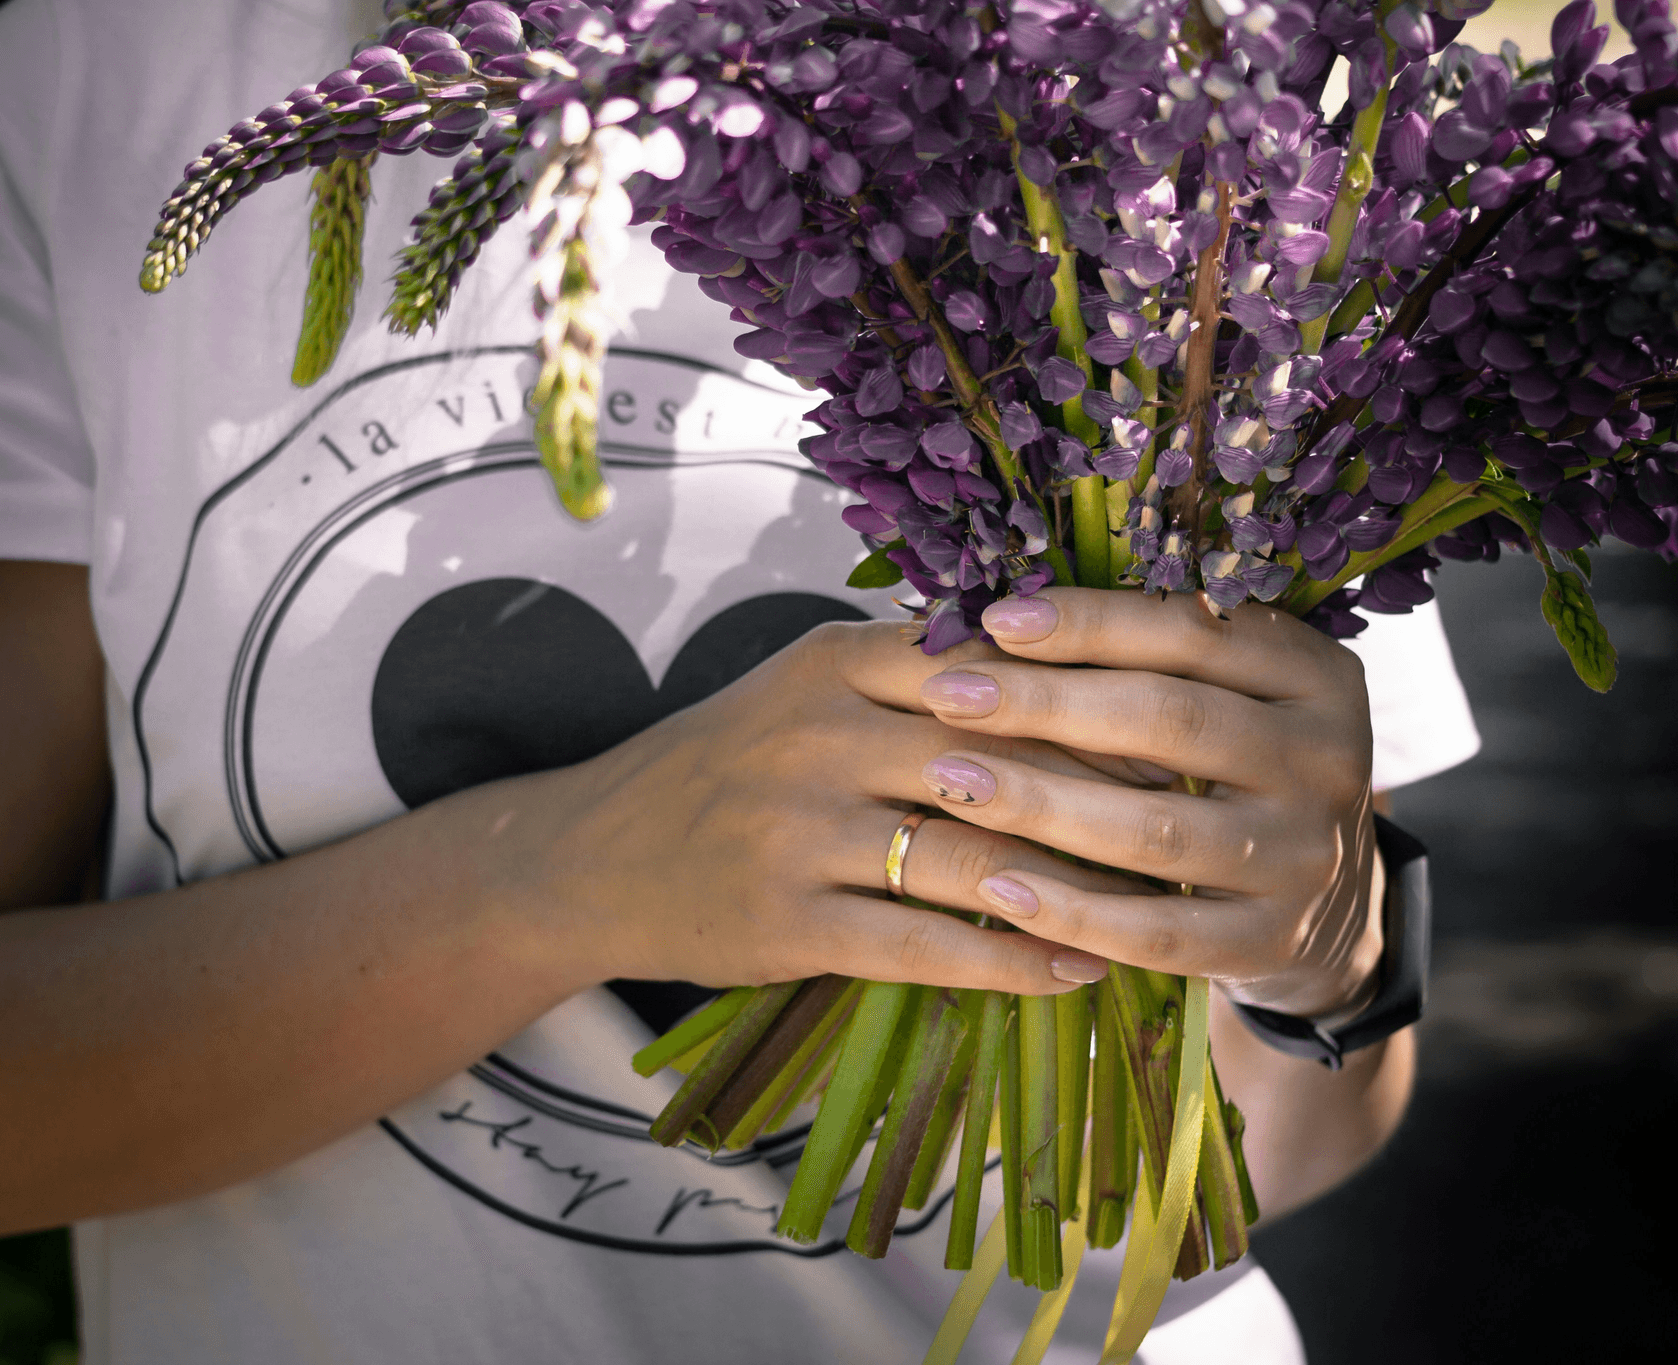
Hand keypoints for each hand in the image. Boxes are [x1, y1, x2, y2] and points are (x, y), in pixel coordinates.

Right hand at [490, 621, 1135, 994]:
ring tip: (1164, 903)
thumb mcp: (803, 689)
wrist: (592, 855)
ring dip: (1082, 886)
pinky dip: (1015, 959)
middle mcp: (820, 734)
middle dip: (1113, 790)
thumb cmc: (724, 767)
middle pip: (1004, 757)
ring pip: (976, 856)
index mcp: (834, 662)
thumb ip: (911, 673)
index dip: (1097, 694)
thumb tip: (1061, 667)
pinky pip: (927, 944)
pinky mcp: (788, 922)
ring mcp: (800, 831)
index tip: (1186, 719)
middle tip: (1207, 815)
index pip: (996, 666)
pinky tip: (1078, 968)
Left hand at [910, 588, 1381, 1019]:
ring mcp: (1303, 858)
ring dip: (1040, 804)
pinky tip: (996, 888)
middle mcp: (1326, 761)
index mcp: (1316, 674)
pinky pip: (1159, 932)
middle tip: (946, 696)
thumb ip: (1145, 655)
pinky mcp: (1270, 941)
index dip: (1089, 623)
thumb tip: (998, 617)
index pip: (1193, 634)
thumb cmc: (1230, 765)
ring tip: (949, 782)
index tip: (993, 619)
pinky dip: (1073, 911)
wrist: (1323, 901)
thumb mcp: (1226, 695)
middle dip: (1045, 705)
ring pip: (1158, 828)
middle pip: (1171, 720)